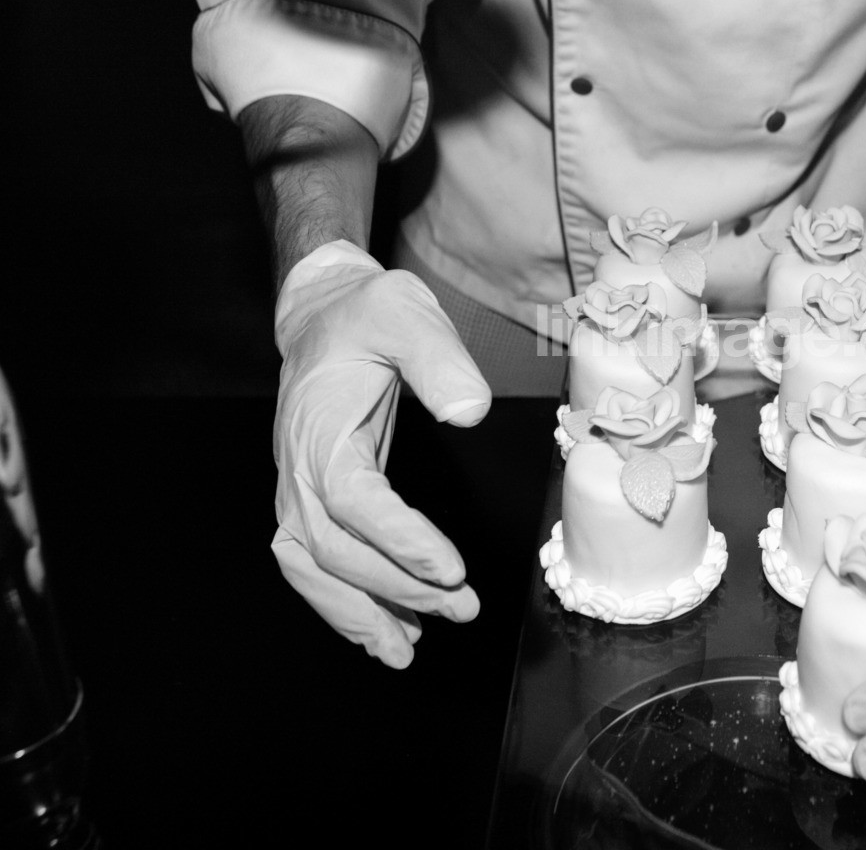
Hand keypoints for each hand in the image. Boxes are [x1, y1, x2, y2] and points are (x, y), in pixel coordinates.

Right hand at [272, 240, 491, 666]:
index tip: (449, 569)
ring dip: (359, 612)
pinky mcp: (306, 499)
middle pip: (336, 546)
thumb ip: (439, 361)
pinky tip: (382, 631)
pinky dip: (340, 604)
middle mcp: (297, 466)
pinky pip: (310, 563)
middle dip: (396, 587)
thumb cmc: (368, 315)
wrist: (323, 315)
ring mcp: (295, 487)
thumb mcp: (407, 314)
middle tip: (460, 608)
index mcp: (319, 427)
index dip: (397, 540)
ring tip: (406, 651)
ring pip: (312, 567)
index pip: (353, 499)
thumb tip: (470, 412)